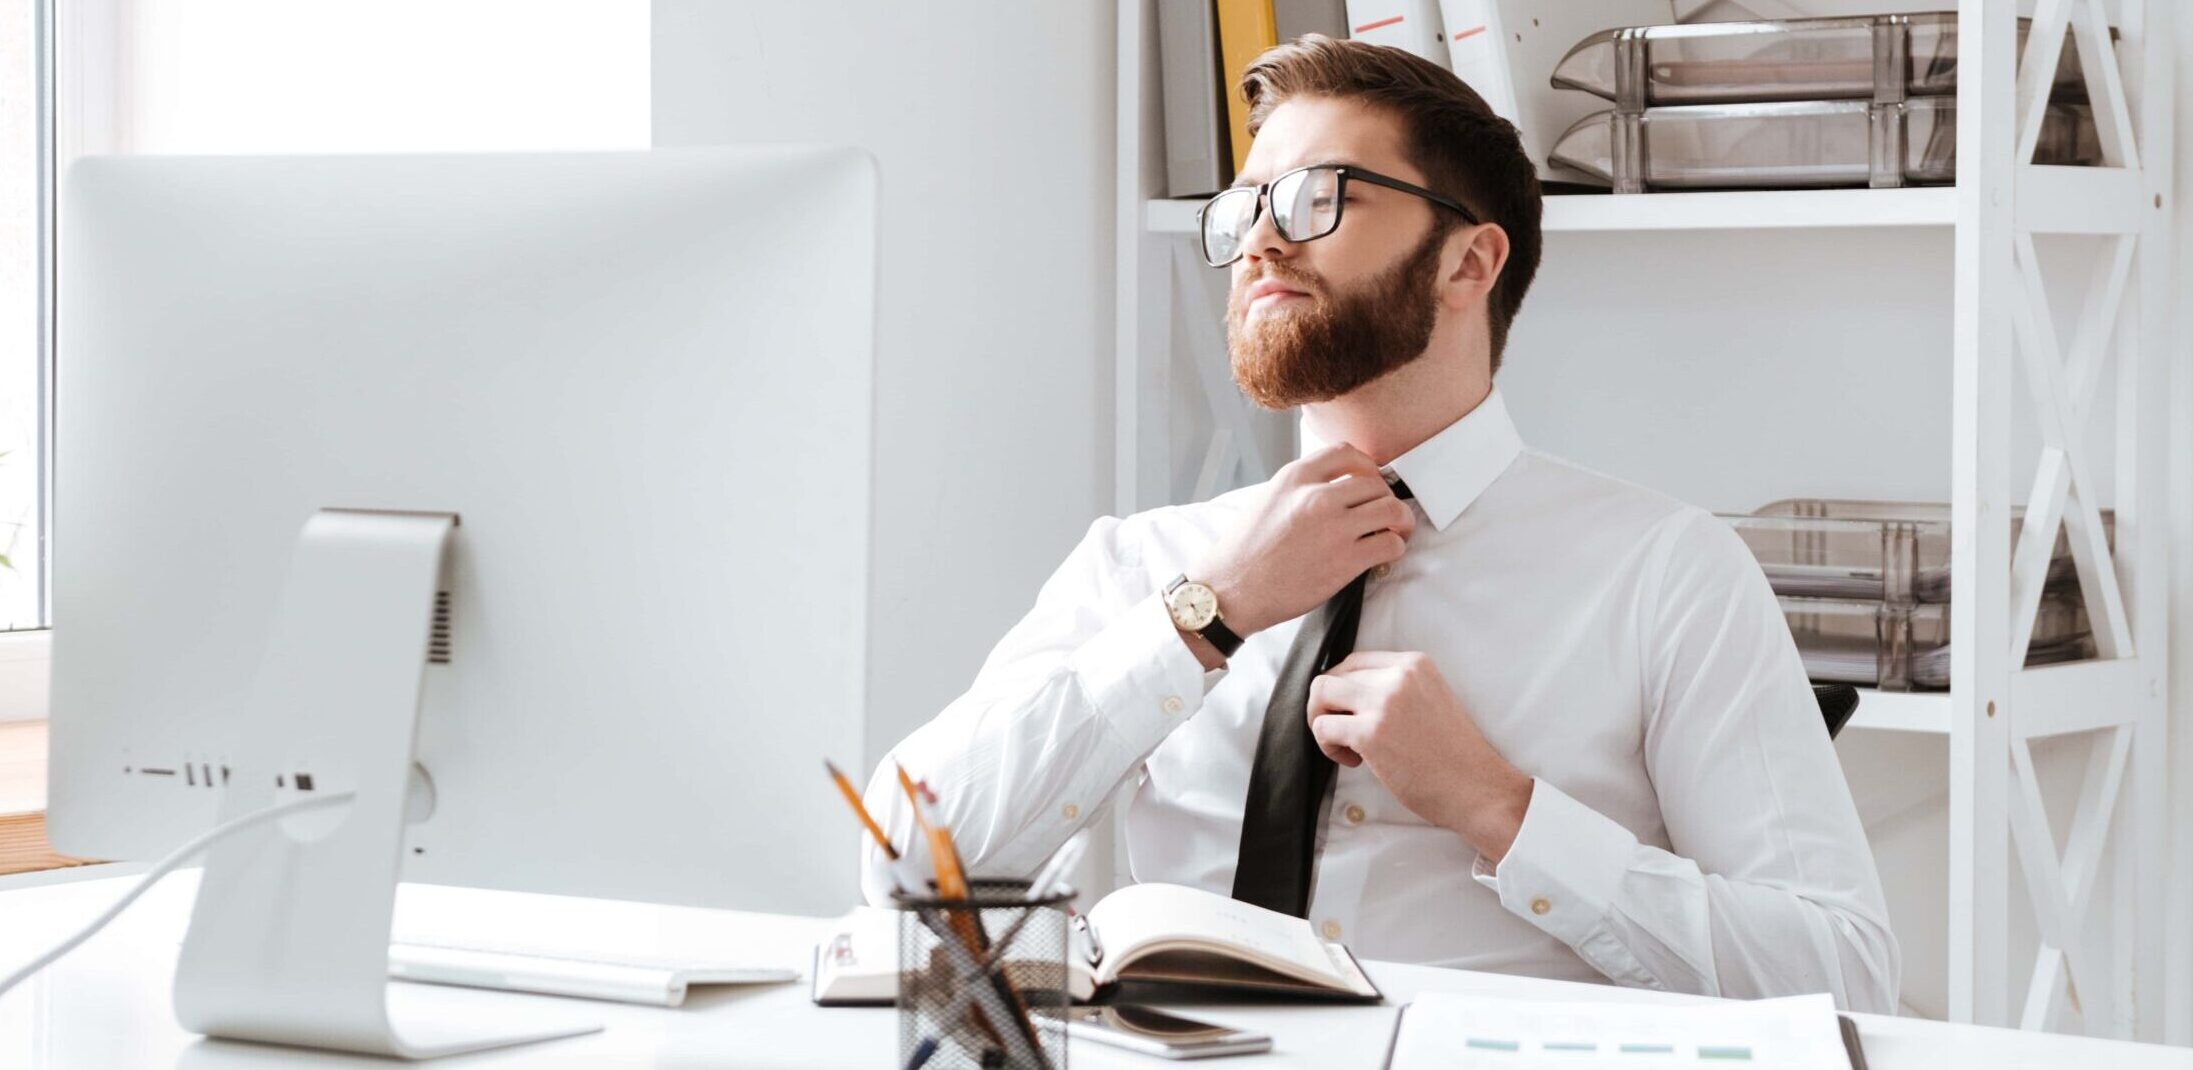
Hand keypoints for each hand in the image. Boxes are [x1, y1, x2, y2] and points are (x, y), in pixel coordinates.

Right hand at [1188, 444, 1414, 637]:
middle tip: (1384, 515)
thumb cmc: (1242, 553)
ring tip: (1394, 533)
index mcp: (1295, 477)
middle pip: (1375, 483)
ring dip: (1399, 522)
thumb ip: (1300, 489)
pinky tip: (1384, 556)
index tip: (1370, 479)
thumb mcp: (1266, 500)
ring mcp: (1334, 528)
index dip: (1367, 466)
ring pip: (1391, 510)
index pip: (1347, 453)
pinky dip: (1395, 549)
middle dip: (1385, 499)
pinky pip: (1390, 544)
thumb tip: (1334, 489)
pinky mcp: (1345, 561)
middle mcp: (1316, 496)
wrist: (1230, 591)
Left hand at [1305, 651, 1533, 861]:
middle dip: (1327, 705)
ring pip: (1320, 692)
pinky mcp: (1371, 732)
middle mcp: (1398, 675)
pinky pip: (1322, 727)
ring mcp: (1383, 702)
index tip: (1352, 713)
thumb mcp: (1431, 700)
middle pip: (1334, 675)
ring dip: (1321, 720)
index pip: (1355, 660)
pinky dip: (1327, 746)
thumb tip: (1347, 695)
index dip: (1343, 688)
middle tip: (1343, 733)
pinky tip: (1354, 761)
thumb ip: (1397, 689)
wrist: (1476, 788)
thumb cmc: (1453, 755)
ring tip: (1344, 745)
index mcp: (1415, 664)